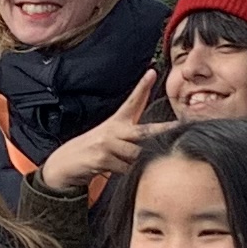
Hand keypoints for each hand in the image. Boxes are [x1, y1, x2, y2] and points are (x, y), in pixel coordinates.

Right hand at [37, 70, 161, 196]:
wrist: (65, 163)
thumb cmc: (94, 150)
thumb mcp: (111, 138)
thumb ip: (132, 138)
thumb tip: (158, 143)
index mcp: (117, 122)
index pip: (132, 102)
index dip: (142, 87)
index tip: (151, 73)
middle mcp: (113, 130)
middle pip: (144, 131)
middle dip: (164, 131)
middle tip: (180, 129)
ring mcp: (107, 144)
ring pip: (137, 155)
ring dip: (143, 163)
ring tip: (145, 166)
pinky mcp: (101, 158)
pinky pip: (126, 169)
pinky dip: (131, 174)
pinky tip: (128, 175)